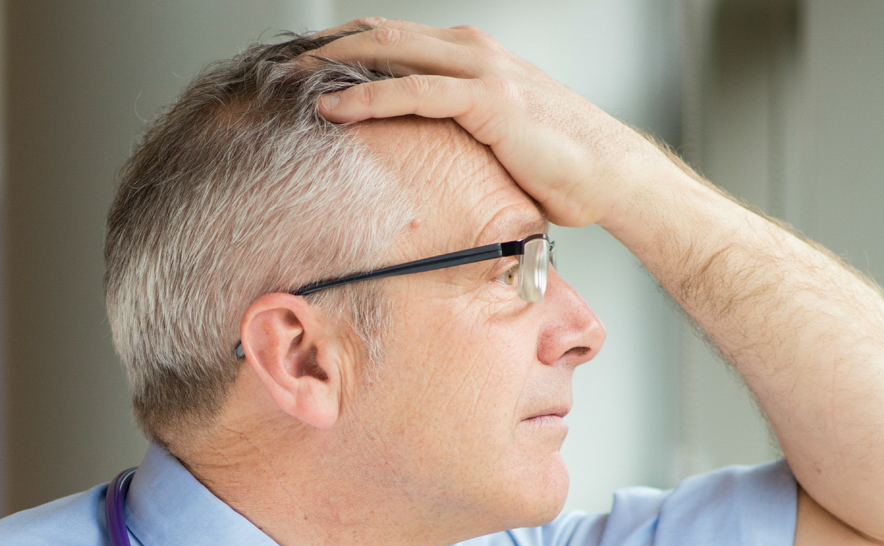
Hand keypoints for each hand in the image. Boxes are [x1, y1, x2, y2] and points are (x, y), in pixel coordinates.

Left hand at [307, 20, 669, 228]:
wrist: (608, 174)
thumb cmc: (551, 165)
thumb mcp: (487, 140)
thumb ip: (447, 135)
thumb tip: (406, 165)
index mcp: (465, 55)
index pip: (390, 38)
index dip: (340, 45)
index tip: (295, 64)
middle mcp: (469, 50)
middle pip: (379, 34)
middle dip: (322, 46)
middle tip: (274, 65)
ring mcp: (478, 70)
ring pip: (390, 51)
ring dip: (333, 64)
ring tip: (287, 80)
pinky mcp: (485, 100)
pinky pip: (414, 91)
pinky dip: (369, 97)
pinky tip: (334, 110)